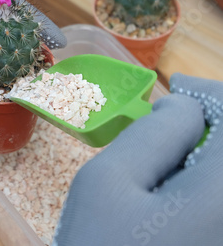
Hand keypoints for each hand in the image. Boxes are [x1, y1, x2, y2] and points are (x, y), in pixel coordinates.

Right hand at [53, 73, 222, 245]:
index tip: (178, 88)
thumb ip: (152, 133)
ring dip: (204, 154)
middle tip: (171, 122)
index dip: (211, 95)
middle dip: (208, 125)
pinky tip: (174, 191)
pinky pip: (214, 200)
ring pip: (221, 174)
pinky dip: (201, 182)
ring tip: (164, 164)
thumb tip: (184, 107)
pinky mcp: (213, 238)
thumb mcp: (107, 181)